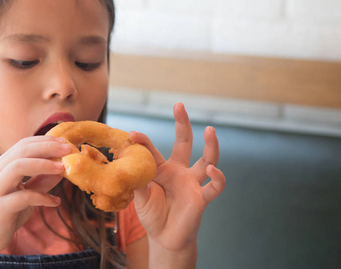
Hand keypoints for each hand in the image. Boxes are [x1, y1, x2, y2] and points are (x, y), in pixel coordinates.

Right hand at [0, 136, 70, 253]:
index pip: (24, 144)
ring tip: (62, 169)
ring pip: (18, 167)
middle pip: (23, 150)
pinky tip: (55, 202)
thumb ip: (42, 180)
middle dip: (48, 147)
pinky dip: (42, 198)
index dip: (46, 141)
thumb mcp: (28, 193)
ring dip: (43, 165)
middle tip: (68, 149)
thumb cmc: (7, 211)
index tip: (66, 142)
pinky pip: (23, 197)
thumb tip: (63, 169)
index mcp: (3, 165)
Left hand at [132, 103, 224, 252]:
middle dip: (182, 123)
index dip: (143, 141)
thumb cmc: (152, 215)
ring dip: (211, 145)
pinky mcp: (201, 197)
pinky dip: (218, 178)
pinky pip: (214, 186)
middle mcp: (178, 171)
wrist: (165, 238)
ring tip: (210, 130)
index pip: (152, 150)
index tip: (132, 134)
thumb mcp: (139, 197)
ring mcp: (191, 183)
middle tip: (178, 105)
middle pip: (184, 142)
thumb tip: (127, 167)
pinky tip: (214, 170)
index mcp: (161, 169)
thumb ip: (137, 183)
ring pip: (206, 160)